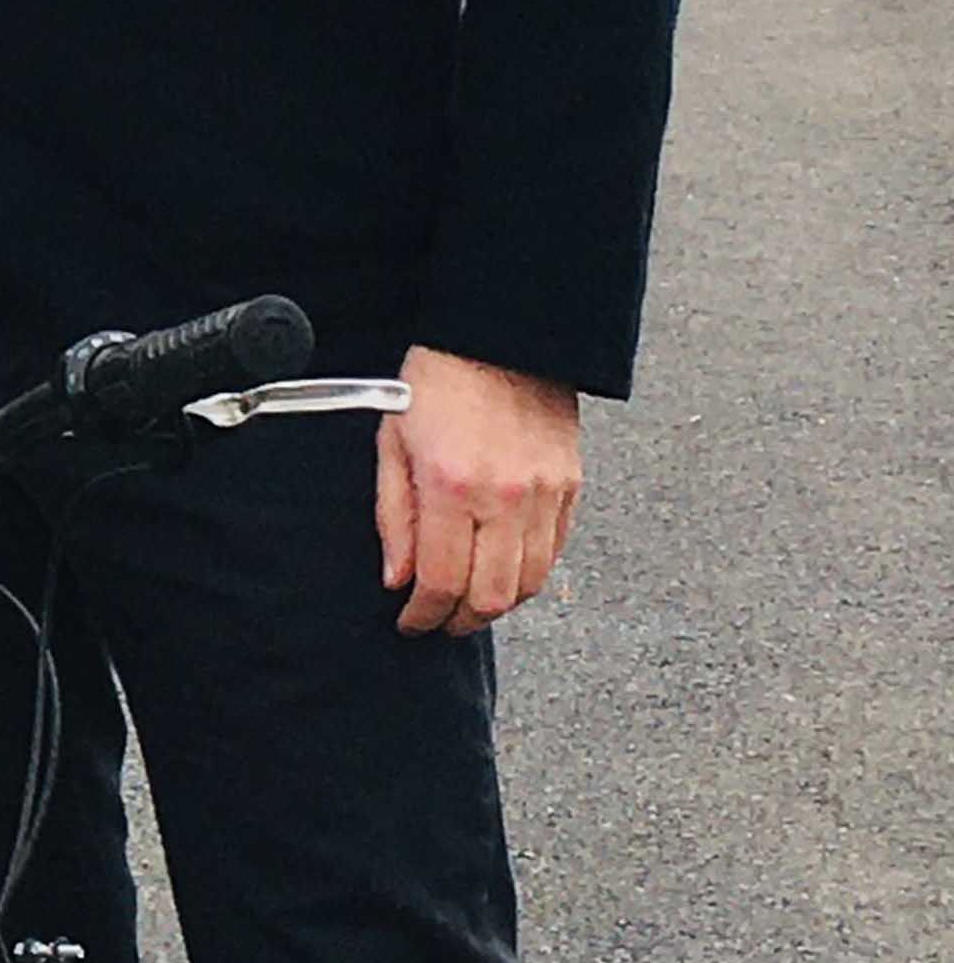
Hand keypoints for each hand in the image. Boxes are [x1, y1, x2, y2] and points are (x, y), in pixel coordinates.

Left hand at [375, 348, 582, 637]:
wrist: (502, 339)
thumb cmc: (436, 384)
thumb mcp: (392, 443)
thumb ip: (393, 517)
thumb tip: (396, 579)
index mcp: (452, 487)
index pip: (441, 580)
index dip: (422, 615)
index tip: (409, 623)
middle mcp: (505, 499)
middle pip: (491, 595)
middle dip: (460, 621)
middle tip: (438, 623)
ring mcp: (546, 496)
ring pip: (529, 583)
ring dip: (497, 604)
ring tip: (467, 603)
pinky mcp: (572, 488)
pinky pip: (554, 553)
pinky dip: (528, 575)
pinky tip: (501, 571)